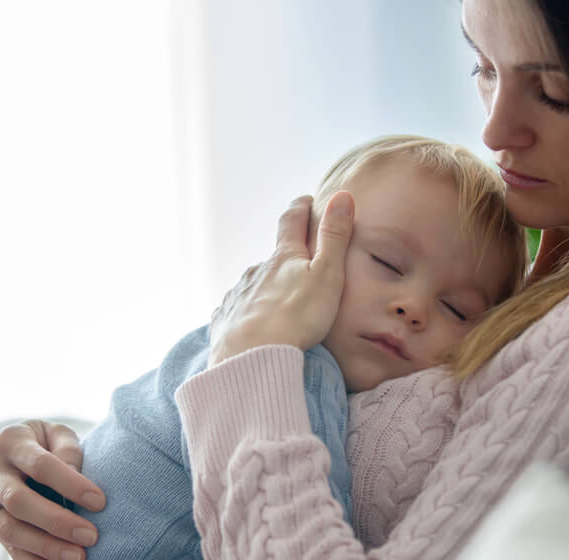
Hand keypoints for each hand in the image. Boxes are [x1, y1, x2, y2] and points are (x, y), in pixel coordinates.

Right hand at [0, 420, 105, 559]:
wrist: (13, 451)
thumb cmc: (46, 442)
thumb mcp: (57, 434)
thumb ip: (68, 450)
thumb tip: (77, 477)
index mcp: (10, 441)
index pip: (40, 465)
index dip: (70, 484)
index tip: (100, 502)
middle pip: (19, 501)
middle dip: (57, 522)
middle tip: (91, 537)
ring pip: (9, 529)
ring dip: (45, 547)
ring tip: (78, 558)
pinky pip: (7, 548)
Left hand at [208, 191, 354, 365]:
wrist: (251, 356)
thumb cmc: (297, 317)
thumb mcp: (327, 275)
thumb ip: (334, 238)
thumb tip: (342, 195)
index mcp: (283, 258)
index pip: (292, 222)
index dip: (300, 208)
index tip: (306, 200)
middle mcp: (256, 270)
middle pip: (271, 257)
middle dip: (283, 257)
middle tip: (296, 261)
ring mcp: (238, 294)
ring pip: (253, 284)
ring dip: (265, 287)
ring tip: (277, 301)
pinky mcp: (226, 319)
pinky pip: (237, 311)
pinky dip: (247, 312)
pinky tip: (251, 323)